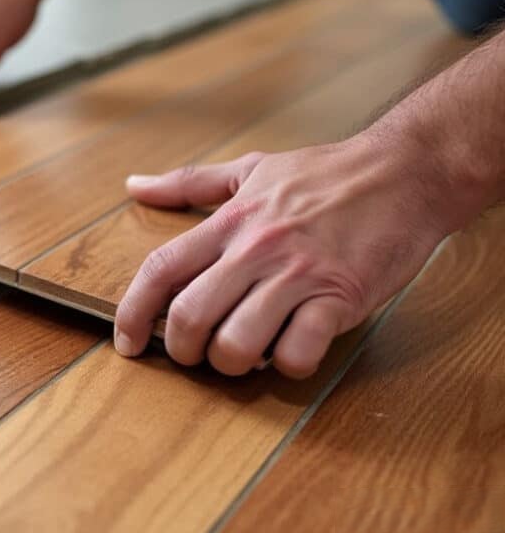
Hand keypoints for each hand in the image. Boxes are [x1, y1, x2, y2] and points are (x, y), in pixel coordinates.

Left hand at [113, 138, 451, 378]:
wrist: (406, 172)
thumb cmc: (325, 174)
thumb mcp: (250, 168)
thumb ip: (189, 183)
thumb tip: (135, 186)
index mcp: (229, 222)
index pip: (160, 270)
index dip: (132, 312)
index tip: (126, 343)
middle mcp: (255, 249)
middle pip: (189, 317)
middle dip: (182, 350)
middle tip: (195, 354)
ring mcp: (297, 275)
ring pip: (236, 343)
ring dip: (232, 363)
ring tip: (243, 355)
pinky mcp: (339, 298)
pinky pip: (298, 352)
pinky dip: (288, 364)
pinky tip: (292, 349)